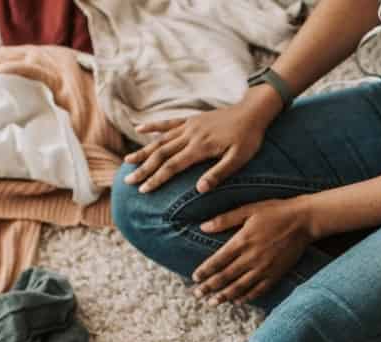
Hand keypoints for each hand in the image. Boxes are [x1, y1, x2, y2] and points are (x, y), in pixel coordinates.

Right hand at [123, 87, 281, 194]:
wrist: (252, 112)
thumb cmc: (248, 138)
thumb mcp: (239, 159)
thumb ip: (219, 174)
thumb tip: (199, 189)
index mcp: (200, 147)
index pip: (172, 166)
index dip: (156, 178)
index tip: (143, 190)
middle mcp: (190, 135)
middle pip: (161, 154)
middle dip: (143, 168)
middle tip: (128, 181)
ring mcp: (189, 126)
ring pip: (160, 140)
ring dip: (143, 151)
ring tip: (127, 161)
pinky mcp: (191, 120)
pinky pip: (168, 123)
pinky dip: (153, 127)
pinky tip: (139, 129)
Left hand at [192, 198, 317, 305]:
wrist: (304, 221)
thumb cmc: (276, 212)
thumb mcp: (249, 209)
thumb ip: (225, 219)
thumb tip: (203, 227)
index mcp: (242, 241)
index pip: (217, 260)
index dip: (205, 271)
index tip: (195, 278)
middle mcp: (251, 257)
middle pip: (225, 277)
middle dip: (210, 287)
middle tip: (197, 295)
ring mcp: (264, 268)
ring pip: (240, 287)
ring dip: (225, 296)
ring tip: (213, 303)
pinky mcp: (276, 274)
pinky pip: (258, 290)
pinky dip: (247, 297)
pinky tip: (238, 301)